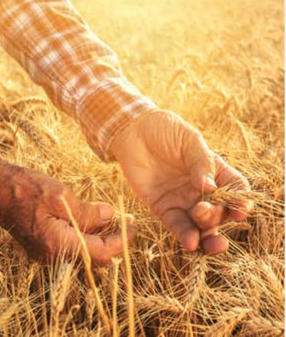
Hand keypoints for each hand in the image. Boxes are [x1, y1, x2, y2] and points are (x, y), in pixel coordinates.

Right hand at [0, 157, 134, 264]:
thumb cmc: (25, 188)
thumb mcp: (61, 196)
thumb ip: (88, 212)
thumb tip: (112, 217)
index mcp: (58, 245)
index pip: (101, 254)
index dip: (122, 242)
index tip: (134, 225)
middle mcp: (52, 255)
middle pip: (94, 256)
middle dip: (113, 240)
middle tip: (127, 221)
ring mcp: (46, 251)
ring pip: (83, 250)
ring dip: (100, 236)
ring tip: (115, 217)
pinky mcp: (43, 243)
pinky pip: (71, 244)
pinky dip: (85, 233)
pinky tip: (93, 217)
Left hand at [110, 109, 252, 254]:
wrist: (133, 130)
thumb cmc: (164, 130)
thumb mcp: (188, 140)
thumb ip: (201, 162)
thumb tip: (210, 188)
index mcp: (214, 171)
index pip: (235, 190)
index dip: (241, 202)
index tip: (240, 210)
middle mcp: (201, 190)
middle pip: (219, 212)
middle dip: (216, 217)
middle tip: (203, 209)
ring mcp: (182, 200)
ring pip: (201, 226)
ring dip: (206, 235)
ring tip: (203, 239)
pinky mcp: (162, 207)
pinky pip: (176, 226)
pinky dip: (185, 236)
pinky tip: (190, 242)